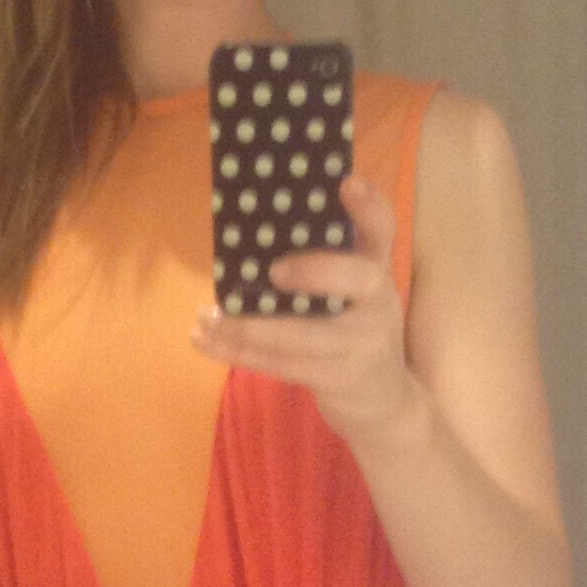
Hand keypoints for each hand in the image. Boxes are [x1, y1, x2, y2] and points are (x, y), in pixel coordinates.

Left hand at [192, 171, 421, 450]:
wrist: (383, 402)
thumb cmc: (354, 331)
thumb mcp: (355, 293)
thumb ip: (325, 258)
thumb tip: (256, 221)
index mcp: (378, 271)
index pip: (383, 230)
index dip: (368, 206)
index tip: (346, 183)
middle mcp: (378, 303)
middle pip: (357, 278)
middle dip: (313, 271)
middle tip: (272, 270)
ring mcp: (359, 345)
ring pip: (302, 335)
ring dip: (247, 327)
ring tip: (206, 317)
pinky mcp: (335, 379)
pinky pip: (280, 364)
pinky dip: (237, 353)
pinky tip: (203, 341)